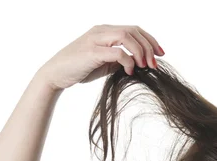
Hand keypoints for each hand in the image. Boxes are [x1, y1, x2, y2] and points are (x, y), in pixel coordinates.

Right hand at [36, 24, 164, 91]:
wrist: (55, 75)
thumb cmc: (79, 69)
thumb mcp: (105, 64)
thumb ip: (120, 60)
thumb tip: (139, 63)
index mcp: (105, 31)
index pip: (134, 29)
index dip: (150, 40)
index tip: (160, 54)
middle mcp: (101, 31)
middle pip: (133, 30)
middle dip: (149, 46)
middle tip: (155, 63)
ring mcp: (95, 39)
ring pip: (126, 36)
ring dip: (140, 51)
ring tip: (145, 66)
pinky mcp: (92, 52)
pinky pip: (116, 51)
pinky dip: (128, 60)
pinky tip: (130, 71)